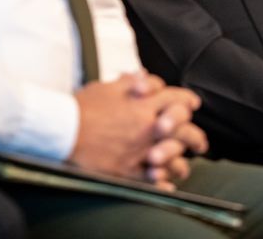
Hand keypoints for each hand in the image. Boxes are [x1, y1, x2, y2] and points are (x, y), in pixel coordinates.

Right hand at [70, 72, 203, 185]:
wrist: (62, 129)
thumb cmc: (82, 107)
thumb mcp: (109, 86)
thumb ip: (132, 81)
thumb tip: (145, 77)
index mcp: (144, 105)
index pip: (177, 99)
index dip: (187, 101)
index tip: (192, 104)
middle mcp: (146, 128)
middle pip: (183, 131)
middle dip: (195, 137)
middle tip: (200, 143)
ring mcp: (138, 151)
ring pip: (171, 159)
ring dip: (180, 163)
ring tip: (183, 168)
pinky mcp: (126, 170)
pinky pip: (150, 180)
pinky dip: (161, 183)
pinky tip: (166, 185)